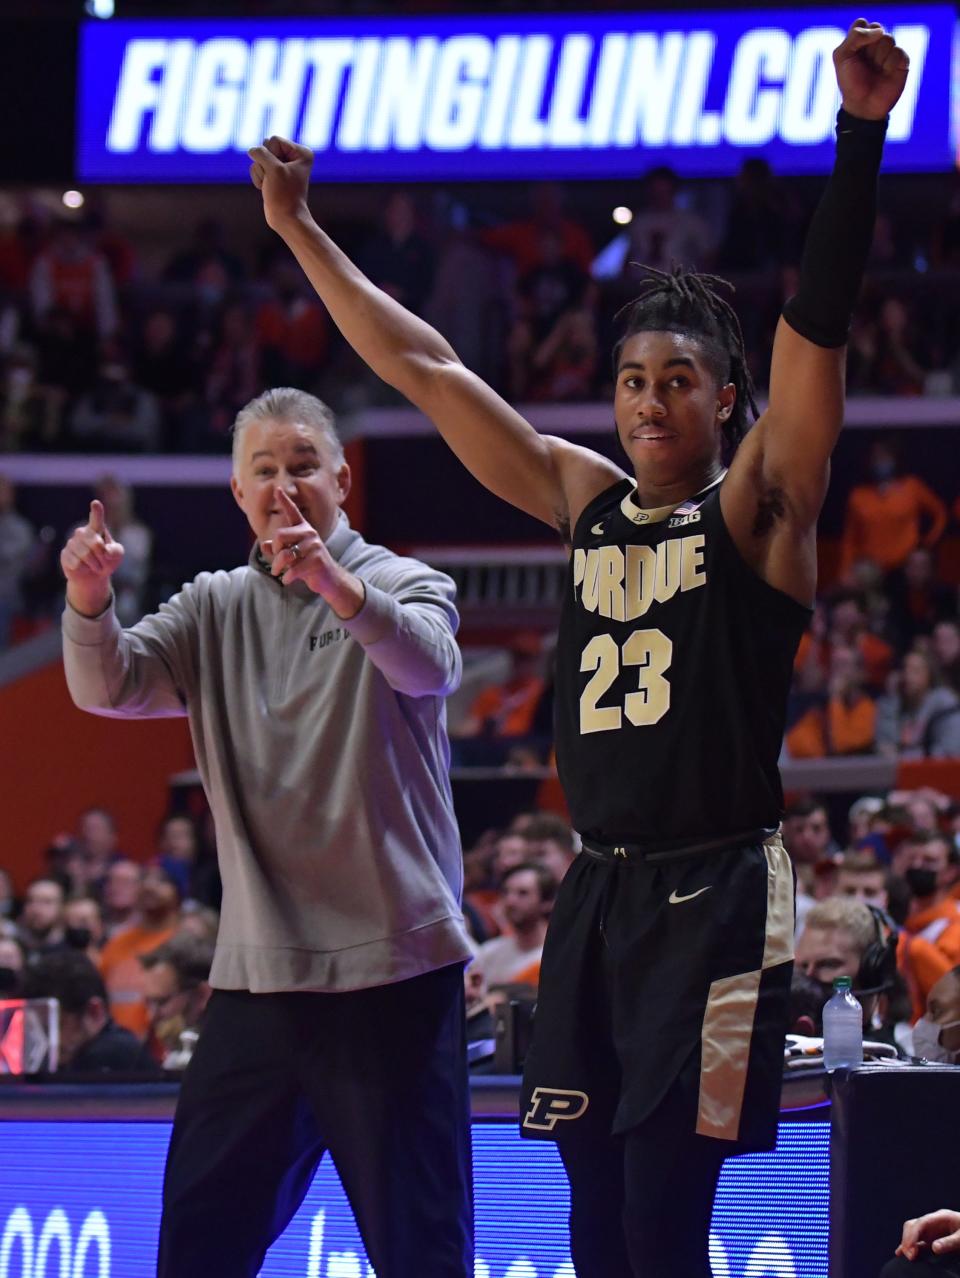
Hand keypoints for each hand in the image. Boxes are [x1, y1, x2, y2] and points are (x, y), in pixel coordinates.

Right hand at [60, 500, 123, 615]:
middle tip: (103, 561)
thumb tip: (105, 551)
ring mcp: (72, 543)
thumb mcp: (116, 555)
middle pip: (95, 543)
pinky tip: (83, 568)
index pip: (96, 519)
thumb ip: (115, 551)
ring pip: (85, 555)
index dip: (96, 511)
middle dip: (102, 556)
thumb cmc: (106, 561)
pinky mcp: (65, 554)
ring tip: (94, 566)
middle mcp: (82, 533)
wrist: (93, 576)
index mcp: (96, 529)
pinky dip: (84, 569)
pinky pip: (76, 564)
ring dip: (95, 565)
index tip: (96, 503)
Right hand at [248, 136, 313, 231]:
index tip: (280, 173)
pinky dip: (258, 178)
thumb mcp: (273, 169)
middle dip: (264, 164)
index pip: (274, 140)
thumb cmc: (284, 195)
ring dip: (261, 173)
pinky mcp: (273, 174)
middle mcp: (293, 157)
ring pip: (259, 158)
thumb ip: (261, 153)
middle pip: (265, 147)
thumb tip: (252, 150)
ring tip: (271, 185)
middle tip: (275, 180)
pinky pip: (257, 167)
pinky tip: (266, 188)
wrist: (285, 219)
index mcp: (301, 152)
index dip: (271, 155)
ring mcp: (282, 165)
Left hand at [262, 488, 363, 616]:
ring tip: (277, 572)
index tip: (277, 488)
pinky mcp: (317, 560)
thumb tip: (265, 545)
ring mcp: (314, 546)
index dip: (284, 500)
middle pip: (280, 535)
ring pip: (285, 555)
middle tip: (276, 560)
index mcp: (303, 529)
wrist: (329, 579)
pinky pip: (294, 569)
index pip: (293, 512)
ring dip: (277, 566)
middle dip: (274, 550)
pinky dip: (287, 577)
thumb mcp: (292, 555)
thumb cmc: (308, 564)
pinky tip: (287, 580)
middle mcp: (310, 534)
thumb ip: (278, 549)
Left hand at [834, 20, 909, 120]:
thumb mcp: (842, 57)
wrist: (863, 106)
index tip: (854, 52)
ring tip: (876, 71)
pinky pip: (898, 52)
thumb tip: (879, 31)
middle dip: (868, 48)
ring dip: (878, 57)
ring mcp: (889, 52)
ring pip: (888, 39)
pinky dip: (889, 64)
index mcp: (859, 41)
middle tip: (865, 65)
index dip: (859, 35)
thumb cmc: (850, 83)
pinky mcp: (901, 61)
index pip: (862, 23)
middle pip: (877, 28)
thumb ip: (855, 37)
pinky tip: (886, 74)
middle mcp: (875, 44)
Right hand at [896, 1210, 959, 1260]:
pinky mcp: (933, 1238)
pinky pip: (918, 1240)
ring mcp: (932, 1229)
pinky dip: (910, 1246)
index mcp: (940, 1217)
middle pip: (913, 1226)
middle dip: (908, 1240)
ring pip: (913, 1232)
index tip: (910, 1250)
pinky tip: (901, 1253)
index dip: (913, 1236)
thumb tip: (934, 1248)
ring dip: (908, 1243)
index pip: (921, 1223)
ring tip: (906, 1257)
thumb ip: (950, 1242)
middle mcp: (933, 1222)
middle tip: (910, 1256)